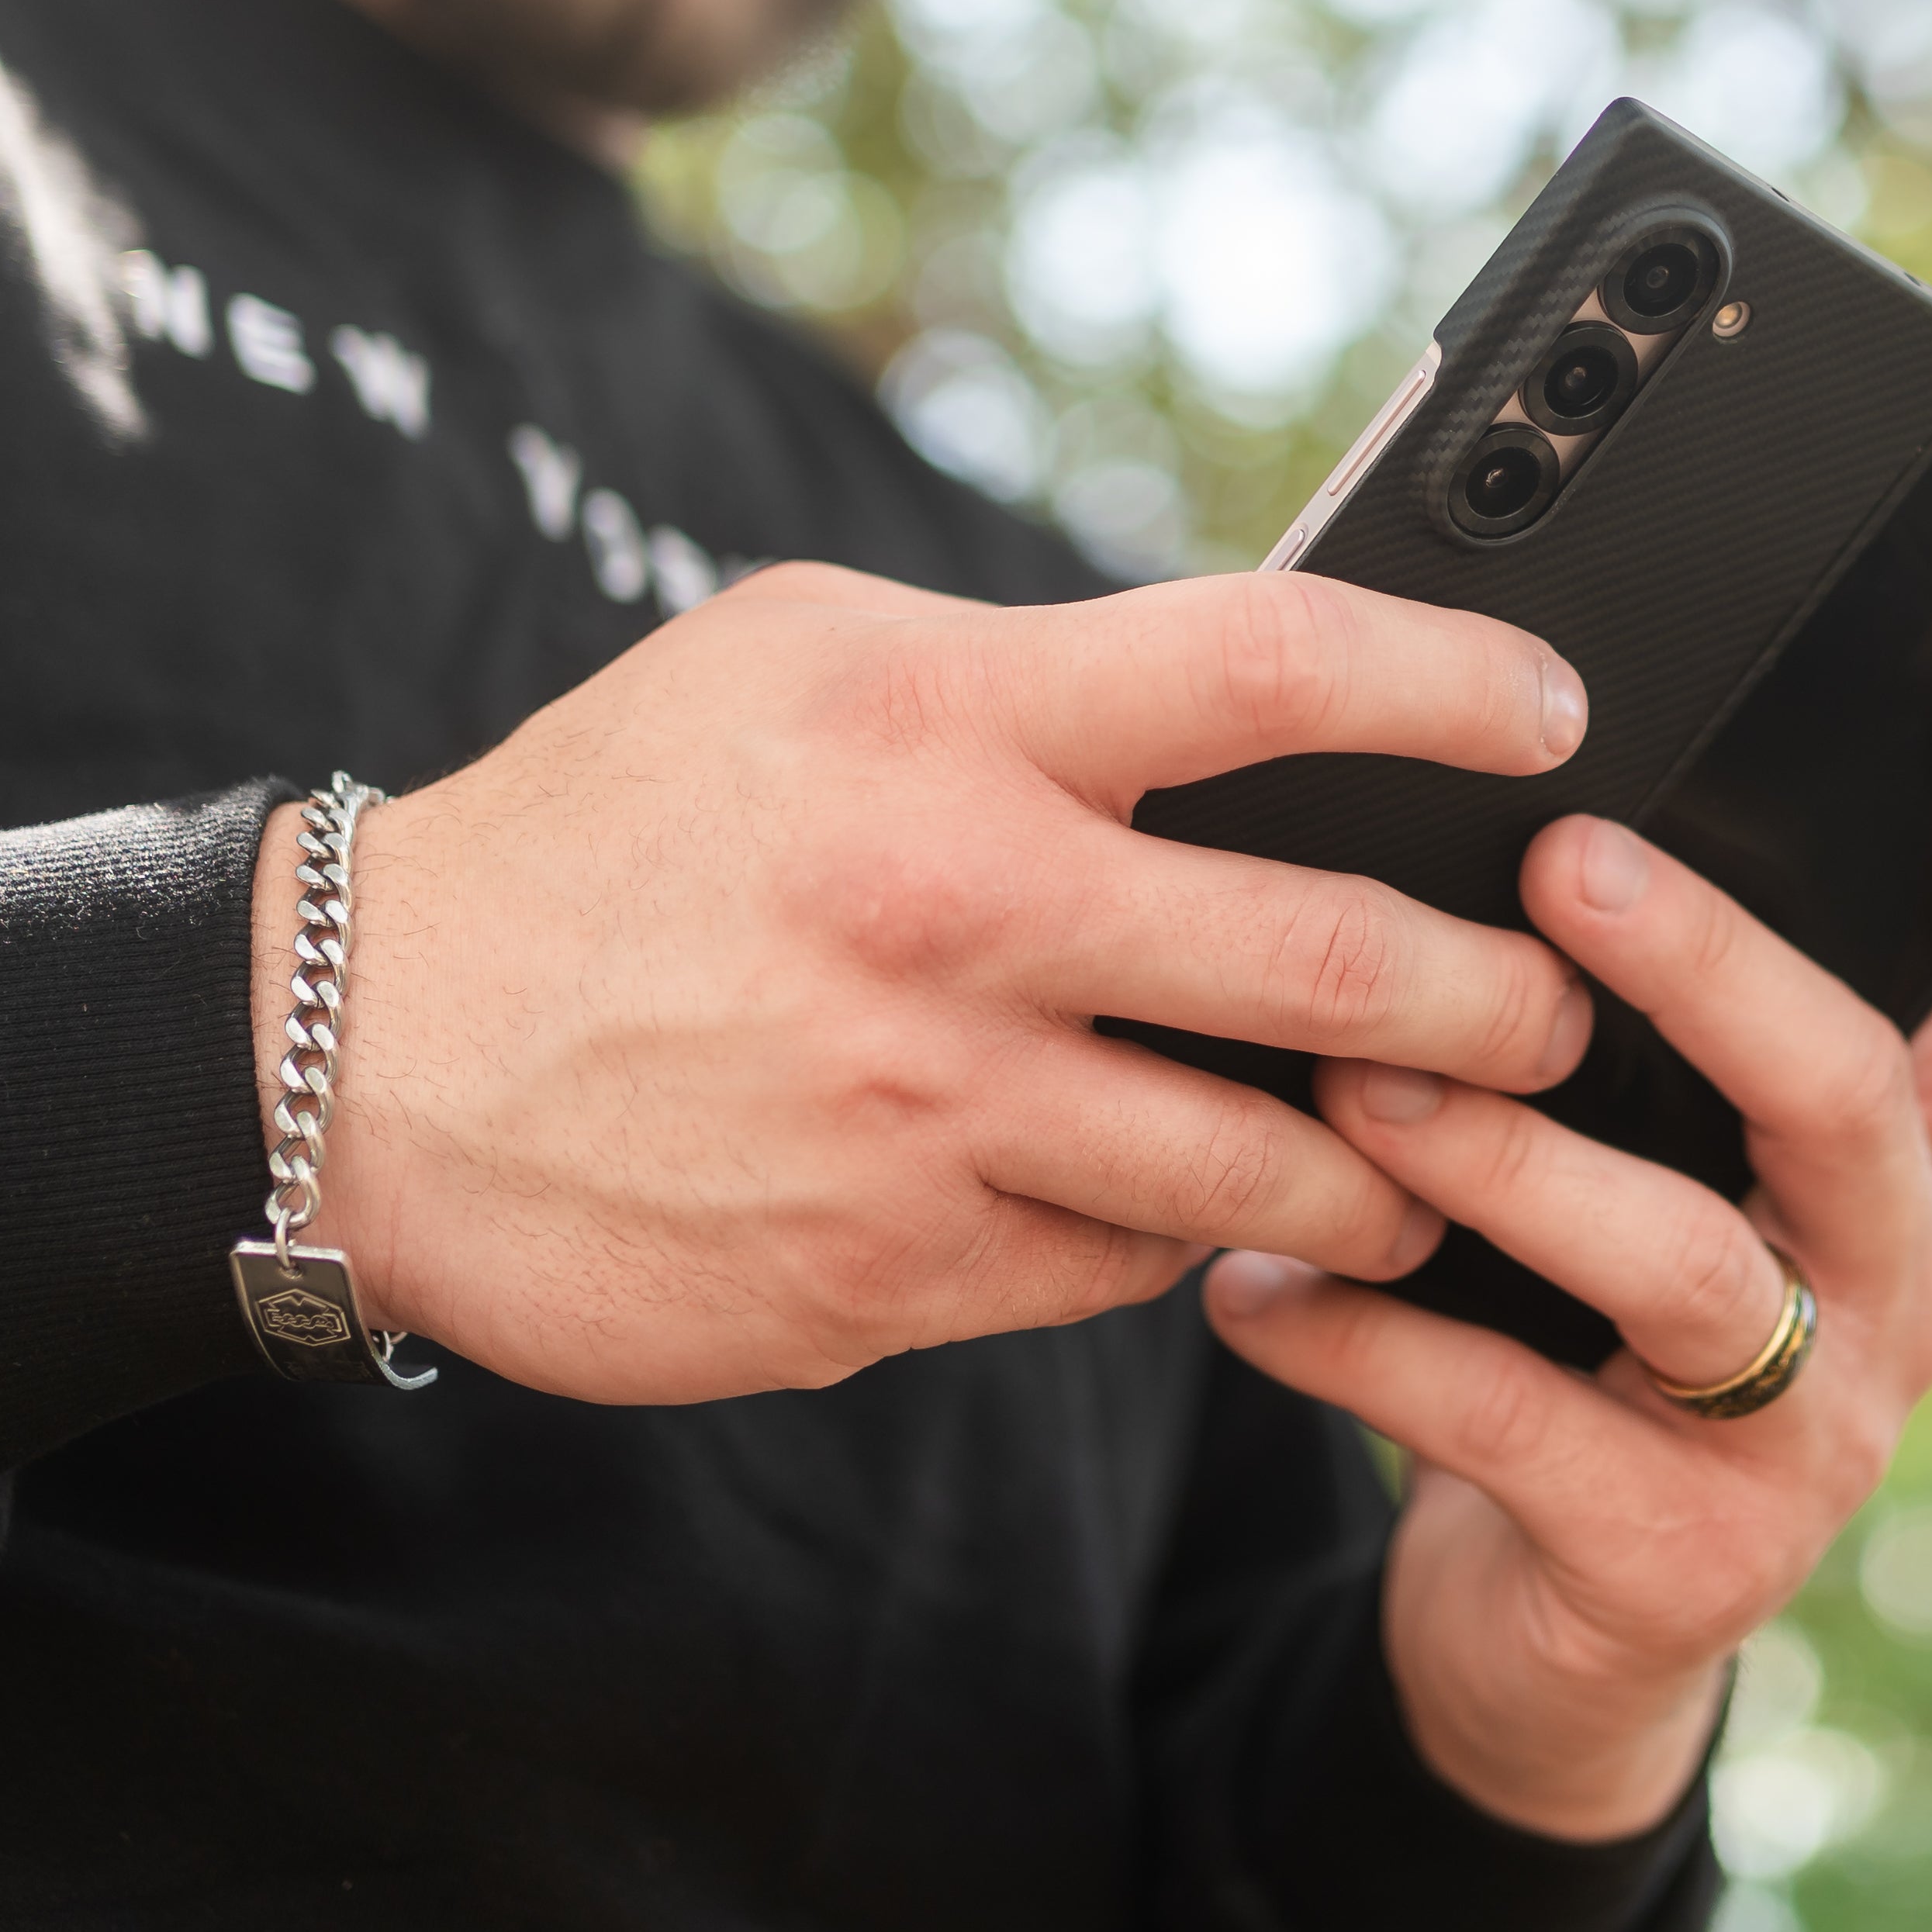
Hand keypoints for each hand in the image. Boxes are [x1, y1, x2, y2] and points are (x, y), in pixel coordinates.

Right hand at [254, 565, 1597, 1401]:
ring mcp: (931, 1110)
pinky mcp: (891, 1270)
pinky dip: (1195, 1241)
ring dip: (1387, 1167)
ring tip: (1435, 1148)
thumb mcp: (805, 661)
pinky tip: (1217, 1213)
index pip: (1276, 668)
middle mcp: (958, 909)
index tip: (1552, 712)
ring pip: (1266, 1162)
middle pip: (1337, 961)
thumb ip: (1031, 673)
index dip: (1456, 686)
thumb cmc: (621, 825)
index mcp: (946, 718)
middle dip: (1503, 1000)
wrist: (369, 1055)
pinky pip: (1126, 1266)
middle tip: (1562, 1006)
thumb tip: (1269, 697)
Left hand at [1201, 722, 1931, 1841]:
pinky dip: (1365, 1342)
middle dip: (1711, 969)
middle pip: (1850, 1096)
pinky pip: (1517, 1420)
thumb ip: (1630, 1054)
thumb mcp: (1653, 1181)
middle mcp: (1892, 1293)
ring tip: (1358, 1087)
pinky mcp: (1683, 1558)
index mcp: (1899, 1177)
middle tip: (1565, 865)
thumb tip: (1484, 838)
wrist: (1543, 1633)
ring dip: (1511, 1160)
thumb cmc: (1582, 1337)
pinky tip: (1251, 1288)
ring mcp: (1809, 1438)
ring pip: (1687, 1263)